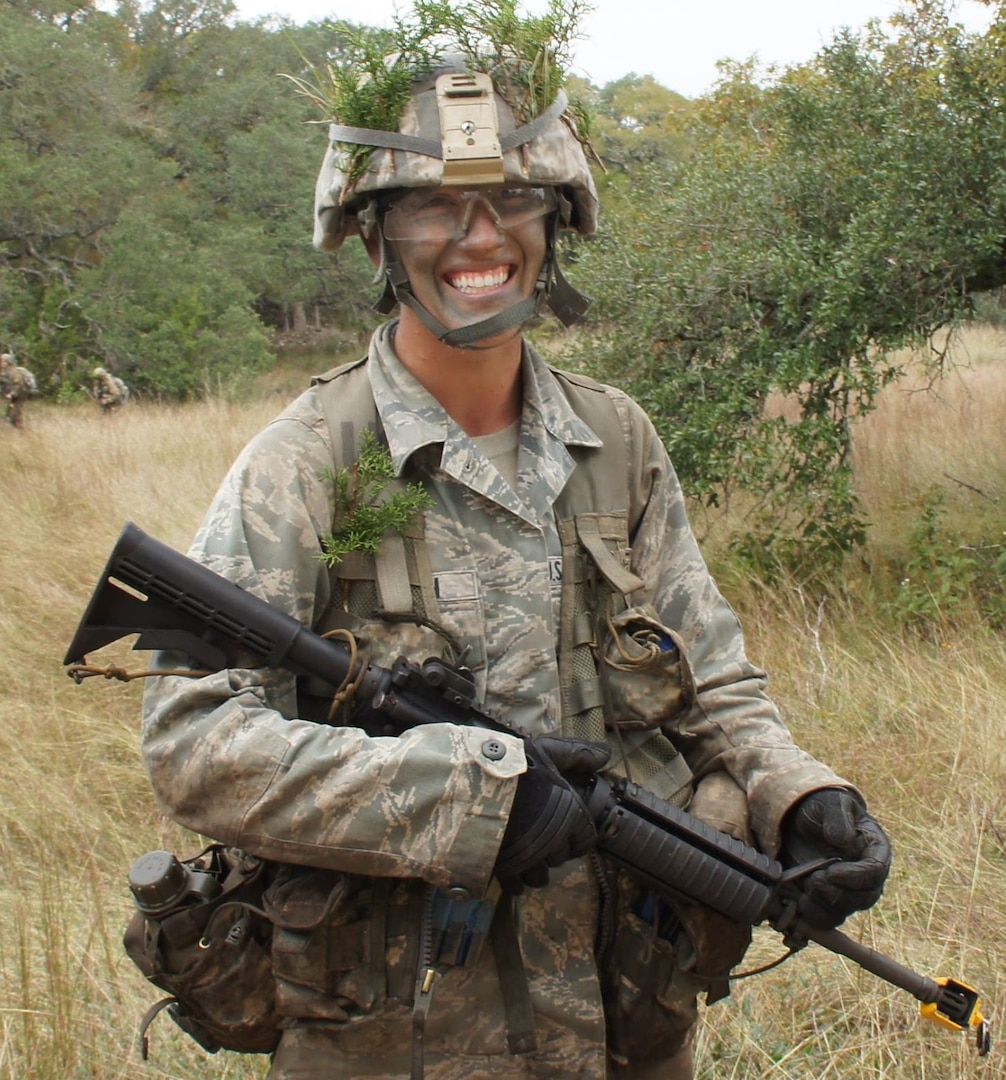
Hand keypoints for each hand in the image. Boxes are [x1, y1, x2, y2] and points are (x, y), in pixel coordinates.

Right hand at [494, 736, 609, 890]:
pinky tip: (509, 863)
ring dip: (535, 866)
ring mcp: (529, 859)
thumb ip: (577, 754)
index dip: (576, 834)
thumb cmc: (514, 766)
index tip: (564, 827)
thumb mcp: (547, 750)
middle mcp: (554, 842)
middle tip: (539, 833)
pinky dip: (514, 879)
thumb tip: (606, 753)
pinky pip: (516, 885)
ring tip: (525, 851)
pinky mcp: (505, 869)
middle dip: (554, 848)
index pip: (585, 839)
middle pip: (561, 857)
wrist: (474, 785)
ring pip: (540, 876)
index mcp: (570, 816)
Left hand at [781, 788, 891, 928]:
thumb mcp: (828, 802)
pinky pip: (826, 918)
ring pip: (844, 911)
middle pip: (863, 898)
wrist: (798, 817)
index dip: (855, 877)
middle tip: (813, 880)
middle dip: (837, 894)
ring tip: (805, 888)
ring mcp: (847, 889)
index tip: (831, 872)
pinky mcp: (827, 899)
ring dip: (823, 905)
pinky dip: (813, 915)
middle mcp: (866, 874)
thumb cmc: (820, 806)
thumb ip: (837, 817)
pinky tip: (799, 903)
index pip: (875, 871)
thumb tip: (843, 840)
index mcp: (874, 849)